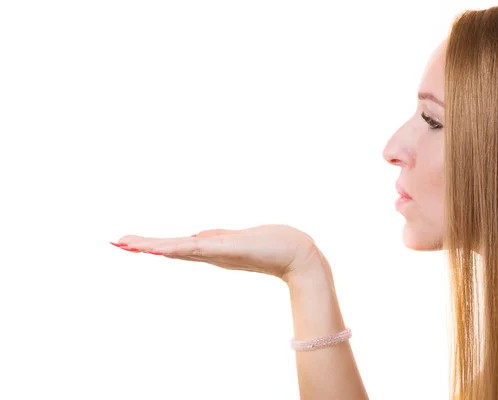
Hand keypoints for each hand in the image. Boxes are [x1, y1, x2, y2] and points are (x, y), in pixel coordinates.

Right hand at [112, 224, 321, 282]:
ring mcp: (217, 252)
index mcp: (210, 249)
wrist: (297, 254)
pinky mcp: (228, 249)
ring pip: (179, 249)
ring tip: (128, 244)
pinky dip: (178, 248)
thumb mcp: (237, 239)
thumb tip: (197, 236)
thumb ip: (216, 238)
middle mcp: (210, 253)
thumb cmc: (272, 245)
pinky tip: (162, 249)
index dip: (151, 245)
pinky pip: (198, 248)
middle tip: (116, 243)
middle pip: (170, 249)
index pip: (175, 247)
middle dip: (143, 246)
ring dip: (153, 247)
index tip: (126, 243)